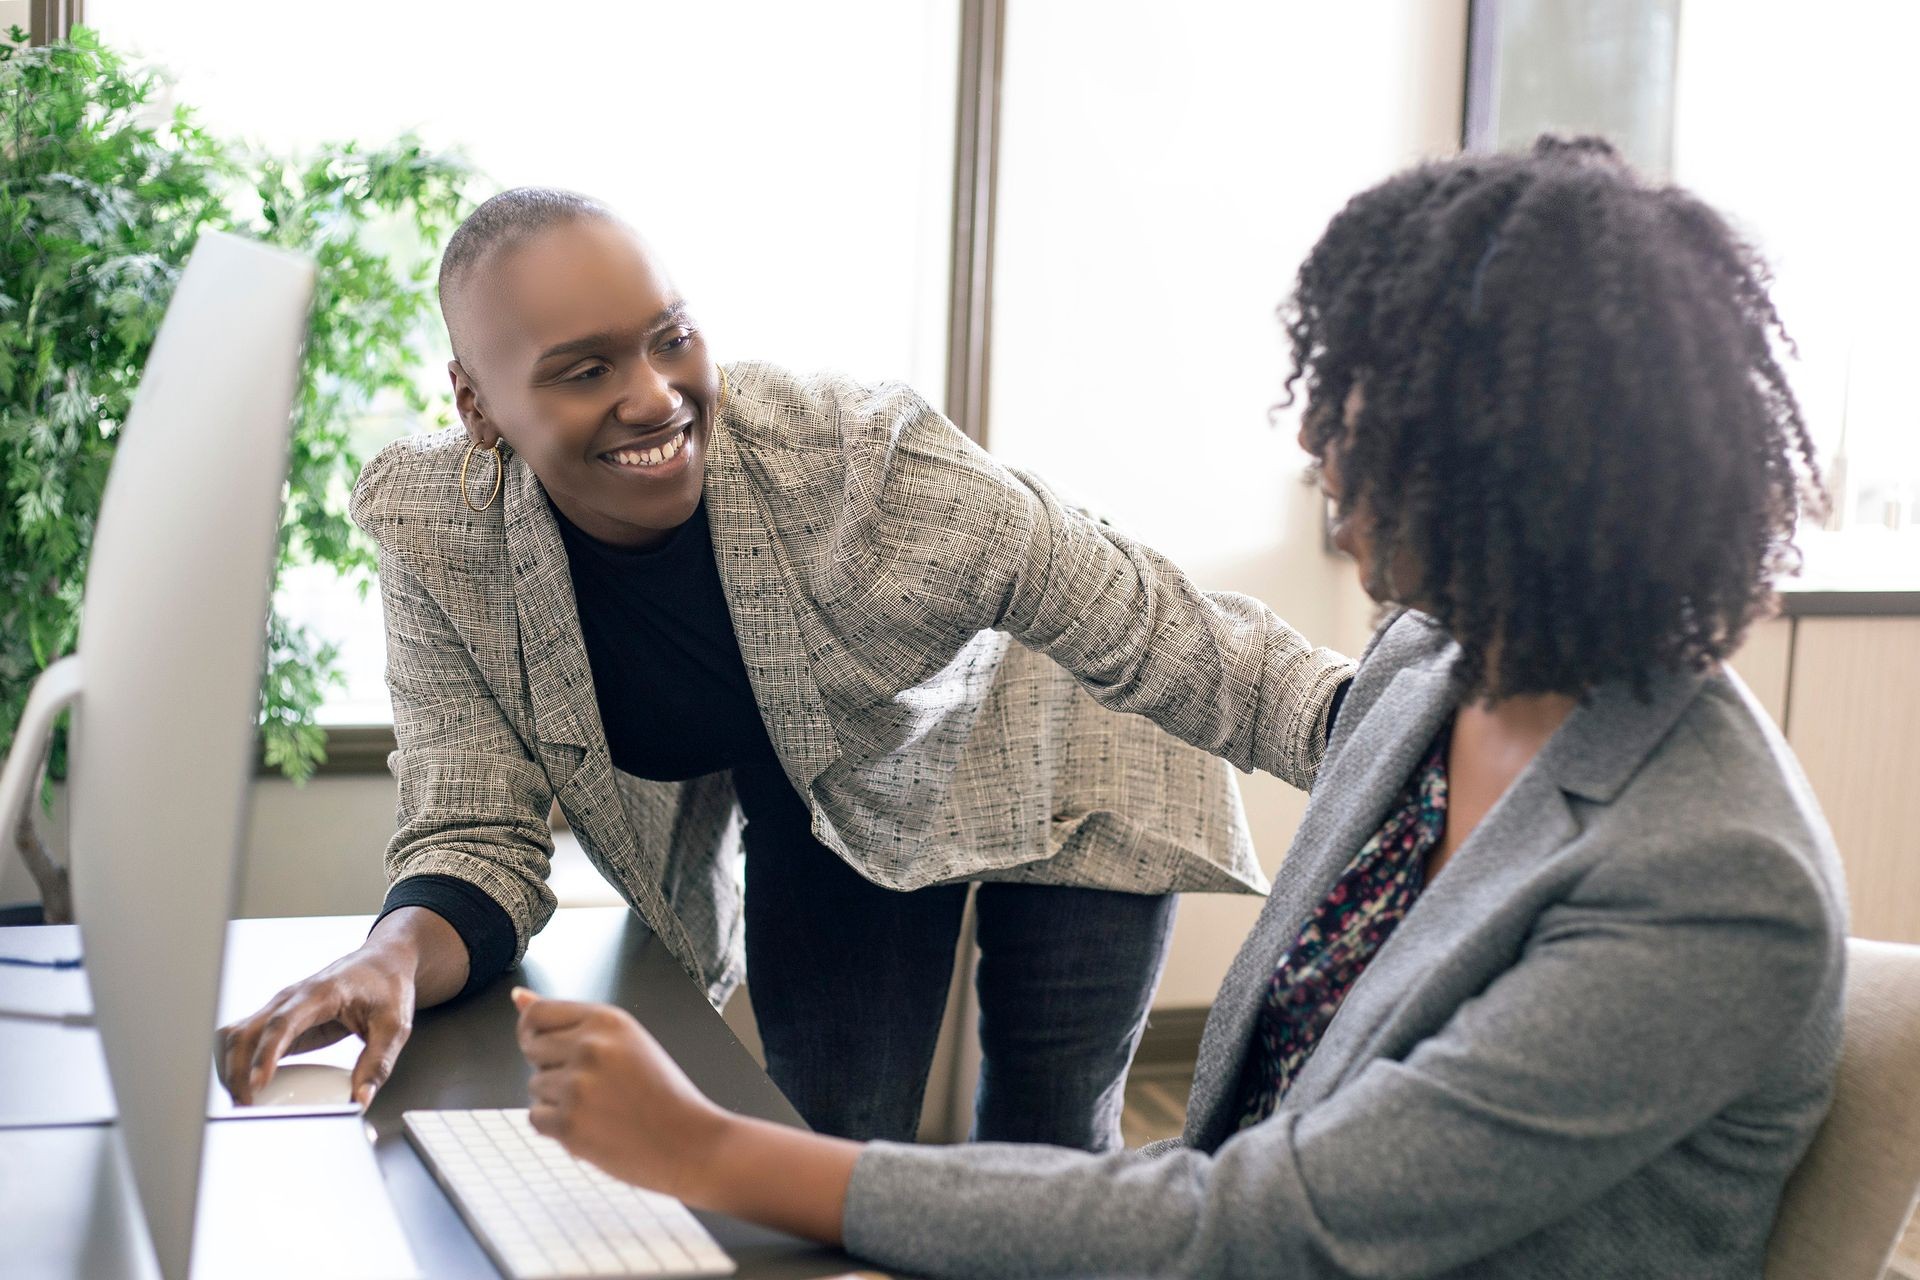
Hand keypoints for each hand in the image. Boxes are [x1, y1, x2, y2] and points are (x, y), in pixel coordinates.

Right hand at [217, 942, 416, 1107]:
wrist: (382, 962)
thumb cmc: (387, 987)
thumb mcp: (395, 1026)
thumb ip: (378, 1063)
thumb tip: (361, 1099)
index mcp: (320, 994)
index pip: (282, 1022)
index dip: (265, 1054)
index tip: (257, 1084)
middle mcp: (290, 998)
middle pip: (246, 1032)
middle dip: (237, 1071)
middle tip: (248, 1107)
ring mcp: (279, 1008)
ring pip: (236, 1036)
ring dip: (230, 1068)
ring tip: (242, 1102)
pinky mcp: (278, 1021)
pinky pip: (245, 1041)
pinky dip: (237, 1063)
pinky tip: (246, 1087)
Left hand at [514, 989, 726, 1197]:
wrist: (691, 1144)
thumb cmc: (662, 1094)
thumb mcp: (626, 1041)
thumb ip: (571, 1020)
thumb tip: (517, 997)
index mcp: (607, 1020)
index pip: (537, 1014)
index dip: (535, 1032)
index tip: (548, 1048)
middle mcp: (590, 1046)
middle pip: (531, 1049)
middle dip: (550, 1066)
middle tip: (591, 1084)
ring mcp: (577, 1086)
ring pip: (535, 1086)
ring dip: (557, 1100)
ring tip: (601, 1109)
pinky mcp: (569, 1124)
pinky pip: (536, 1118)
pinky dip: (557, 1128)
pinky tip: (593, 1128)